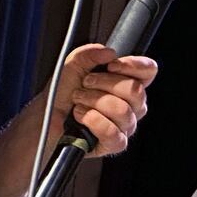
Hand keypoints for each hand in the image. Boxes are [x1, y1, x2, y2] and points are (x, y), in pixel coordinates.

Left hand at [54, 43, 156, 157]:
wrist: (47, 117)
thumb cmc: (62, 93)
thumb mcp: (72, 66)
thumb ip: (89, 54)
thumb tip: (108, 53)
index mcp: (127, 82)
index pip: (148, 71)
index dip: (134, 65)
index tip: (112, 65)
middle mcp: (132, 105)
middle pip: (136, 90)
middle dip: (105, 84)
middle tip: (86, 84)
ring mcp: (126, 125)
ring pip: (122, 110)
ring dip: (93, 102)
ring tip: (78, 102)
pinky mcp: (115, 143)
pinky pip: (113, 132)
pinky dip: (93, 121)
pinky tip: (81, 117)